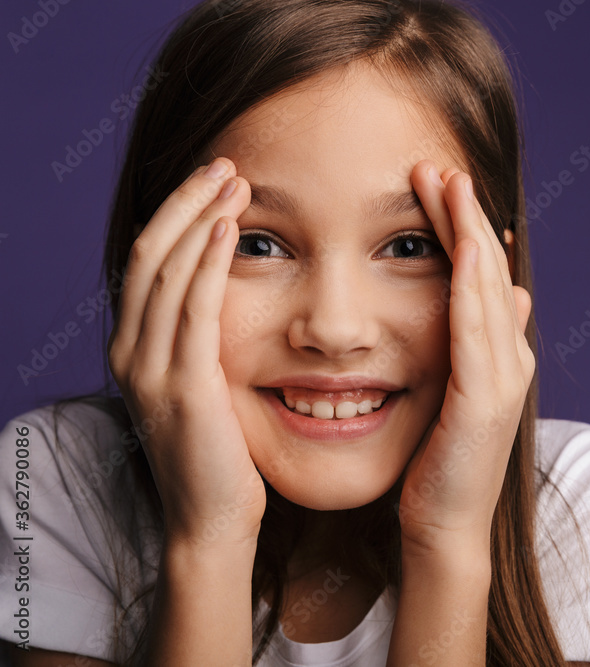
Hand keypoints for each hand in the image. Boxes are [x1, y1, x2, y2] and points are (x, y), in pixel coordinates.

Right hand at [107, 157, 263, 547]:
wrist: (212, 520)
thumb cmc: (219, 453)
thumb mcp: (202, 385)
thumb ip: (201, 340)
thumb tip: (228, 296)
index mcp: (134, 348)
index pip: (149, 262)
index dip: (178, 215)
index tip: (216, 182)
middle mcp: (131, 351)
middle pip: (150, 253)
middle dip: (187, 202)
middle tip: (226, 165)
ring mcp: (150, 368)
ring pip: (165, 271)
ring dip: (199, 218)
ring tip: (234, 181)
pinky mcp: (183, 385)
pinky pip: (194, 308)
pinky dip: (208, 262)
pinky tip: (228, 229)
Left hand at [396, 159, 534, 556]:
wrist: (442, 527)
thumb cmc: (434, 464)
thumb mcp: (447, 396)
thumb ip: (466, 347)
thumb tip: (498, 299)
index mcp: (496, 356)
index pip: (479, 279)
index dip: (462, 229)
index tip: (437, 186)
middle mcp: (508, 358)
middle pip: (486, 272)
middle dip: (463, 217)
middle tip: (439, 165)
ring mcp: (503, 377)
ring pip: (485, 290)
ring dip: (467, 233)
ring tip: (448, 183)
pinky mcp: (486, 399)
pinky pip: (476, 329)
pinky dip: (471, 283)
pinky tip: (464, 245)